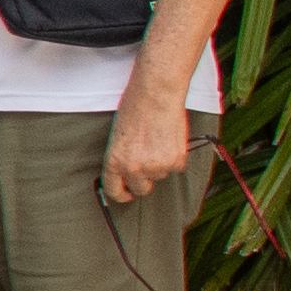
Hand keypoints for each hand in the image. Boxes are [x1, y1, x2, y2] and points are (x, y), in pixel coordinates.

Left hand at [105, 84, 194, 205]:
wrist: (156, 96)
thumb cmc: (135, 110)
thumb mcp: (118, 137)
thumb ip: (122, 157)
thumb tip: (128, 171)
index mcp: (115, 162)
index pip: (114, 190)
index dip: (121, 194)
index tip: (126, 194)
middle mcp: (134, 169)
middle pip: (141, 189)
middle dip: (144, 180)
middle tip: (148, 163)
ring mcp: (156, 167)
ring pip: (160, 176)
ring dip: (160, 164)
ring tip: (158, 141)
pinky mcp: (175, 162)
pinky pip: (176, 168)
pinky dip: (175, 157)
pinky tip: (169, 140)